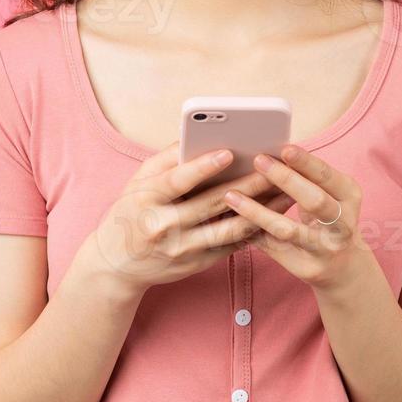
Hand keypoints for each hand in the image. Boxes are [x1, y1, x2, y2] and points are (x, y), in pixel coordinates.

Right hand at [86, 140, 292, 297]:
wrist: (116, 265)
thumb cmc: (130, 213)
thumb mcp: (137, 184)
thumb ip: (165, 160)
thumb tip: (196, 135)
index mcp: (147, 200)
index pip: (177, 181)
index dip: (202, 167)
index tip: (229, 152)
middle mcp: (164, 226)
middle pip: (211, 203)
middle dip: (248, 184)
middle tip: (275, 167)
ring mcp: (181, 249)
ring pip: (229, 228)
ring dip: (261, 210)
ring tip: (286, 191)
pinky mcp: (196, 264)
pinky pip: (231, 246)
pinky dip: (254, 230)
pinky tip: (274, 215)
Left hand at [223, 144, 370, 290]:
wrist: (343, 265)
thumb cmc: (327, 217)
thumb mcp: (329, 195)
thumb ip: (305, 177)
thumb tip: (268, 150)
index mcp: (349, 196)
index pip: (327, 176)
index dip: (306, 162)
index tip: (284, 148)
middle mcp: (343, 224)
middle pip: (314, 200)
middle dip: (285, 179)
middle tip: (258, 161)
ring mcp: (325, 249)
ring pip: (288, 229)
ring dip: (256, 211)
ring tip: (231, 195)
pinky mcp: (306, 267)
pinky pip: (273, 247)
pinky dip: (252, 232)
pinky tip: (230, 220)